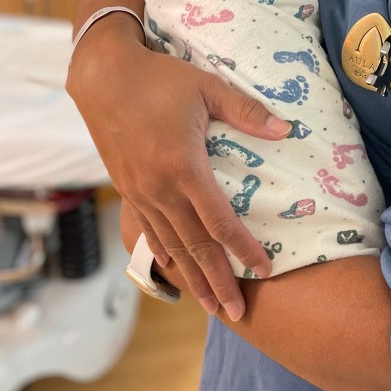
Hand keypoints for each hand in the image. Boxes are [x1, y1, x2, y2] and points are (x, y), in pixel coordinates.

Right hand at [68, 13, 290, 319]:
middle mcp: (161, 189)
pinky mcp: (127, 189)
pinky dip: (163, 255)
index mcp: (185, 167)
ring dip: (192, 277)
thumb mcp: (207, 88)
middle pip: (195, 246)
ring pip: (171, 245)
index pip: (220, 221)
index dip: (243, 248)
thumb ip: (246, 112)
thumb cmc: (160, 79)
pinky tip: (173, 269)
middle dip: (218, 281)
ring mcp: (140, 192)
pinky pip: (148, 231)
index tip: (265, 269)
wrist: (104, 78)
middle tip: (238, 312)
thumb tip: (286, 130)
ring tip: (210, 305)